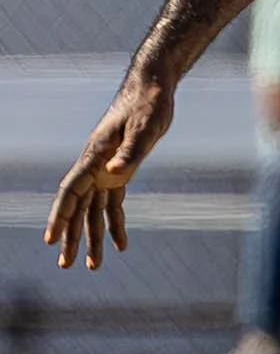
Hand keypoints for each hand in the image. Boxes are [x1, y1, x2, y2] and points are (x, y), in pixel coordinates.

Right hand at [44, 69, 177, 270]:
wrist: (154, 88)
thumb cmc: (149, 103)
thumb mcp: (145, 127)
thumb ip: (130, 151)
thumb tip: (116, 174)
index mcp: (94, 156)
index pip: (70, 192)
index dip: (60, 216)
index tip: (50, 239)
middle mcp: (96, 166)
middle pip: (78, 207)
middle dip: (70, 237)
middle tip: (64, 265)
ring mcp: (106, 170)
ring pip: (93, 211)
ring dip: (91, 237)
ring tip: (91, 266)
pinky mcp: (122, 172)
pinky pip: (113, 205)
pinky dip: (115, 224)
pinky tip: (120, 244)